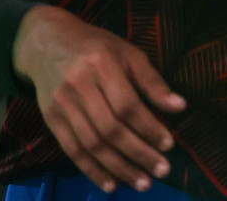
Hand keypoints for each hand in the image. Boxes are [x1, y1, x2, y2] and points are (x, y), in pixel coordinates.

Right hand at [13, 6, 186, 193]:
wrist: (46, 41)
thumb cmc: (95, 46)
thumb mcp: (126, 52)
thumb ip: (151, 80)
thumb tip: (179, 107)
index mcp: (102, 64)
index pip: (127, 104)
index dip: (149, 128)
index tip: (168, 145)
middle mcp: (79, 85)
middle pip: (111, 128)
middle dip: (139, 154)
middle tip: (162, 171)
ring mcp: (62, 104)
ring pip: (92, 144)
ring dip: (119, 168)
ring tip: (142, 183)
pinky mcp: (51, 119)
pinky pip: (72, 150)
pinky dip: (92, 170)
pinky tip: (111, 185)